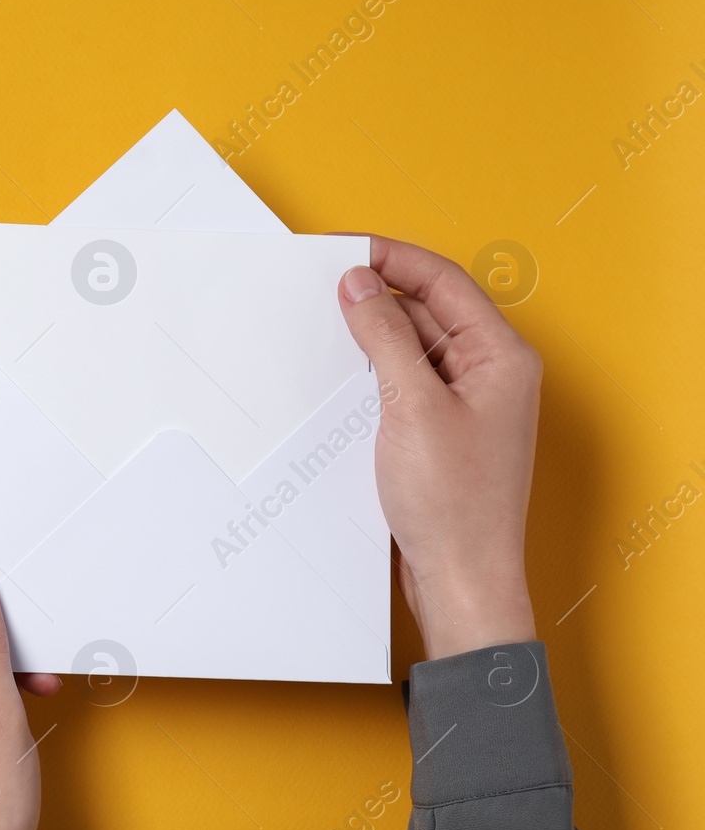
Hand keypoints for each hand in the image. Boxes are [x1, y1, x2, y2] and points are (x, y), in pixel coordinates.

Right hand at [337, 236, 541, 658]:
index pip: (444, 282)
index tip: (346, 250)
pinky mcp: (446, 432)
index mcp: (502, 357)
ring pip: (418, 346)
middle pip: (432, 309)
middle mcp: (492, 375)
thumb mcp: (411, 407)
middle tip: (326, 285)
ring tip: (331, 327)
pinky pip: (410, 382)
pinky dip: (378, 371)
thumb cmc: (454, 507)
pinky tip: (348, 376)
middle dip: (380, 294)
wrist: (461, 580)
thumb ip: (386, 338)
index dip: (393, 258)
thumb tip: (360, 287)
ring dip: (376, 335)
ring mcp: (470, 405)